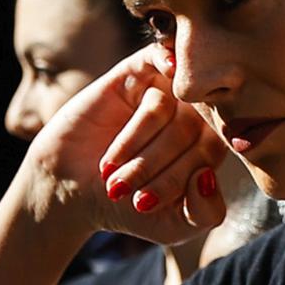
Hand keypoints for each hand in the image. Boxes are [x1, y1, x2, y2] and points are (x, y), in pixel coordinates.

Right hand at [21, 44, 229, 243]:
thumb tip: (208, 177)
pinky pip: (158, 58)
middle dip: (153, 167)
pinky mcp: (133, 74)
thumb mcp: (175, 227)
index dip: (177, 178)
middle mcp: (193, 118)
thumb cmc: (129, 209)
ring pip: (166, 108)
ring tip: (110, 171)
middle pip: (191, 131)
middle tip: (122, 191)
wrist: (71, 192)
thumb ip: (206, 213)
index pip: (213, 152)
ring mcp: (165, 94)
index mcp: (211, 148)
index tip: (144, 203)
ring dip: (134, 145)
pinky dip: (166, 57)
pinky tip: (169, 67)